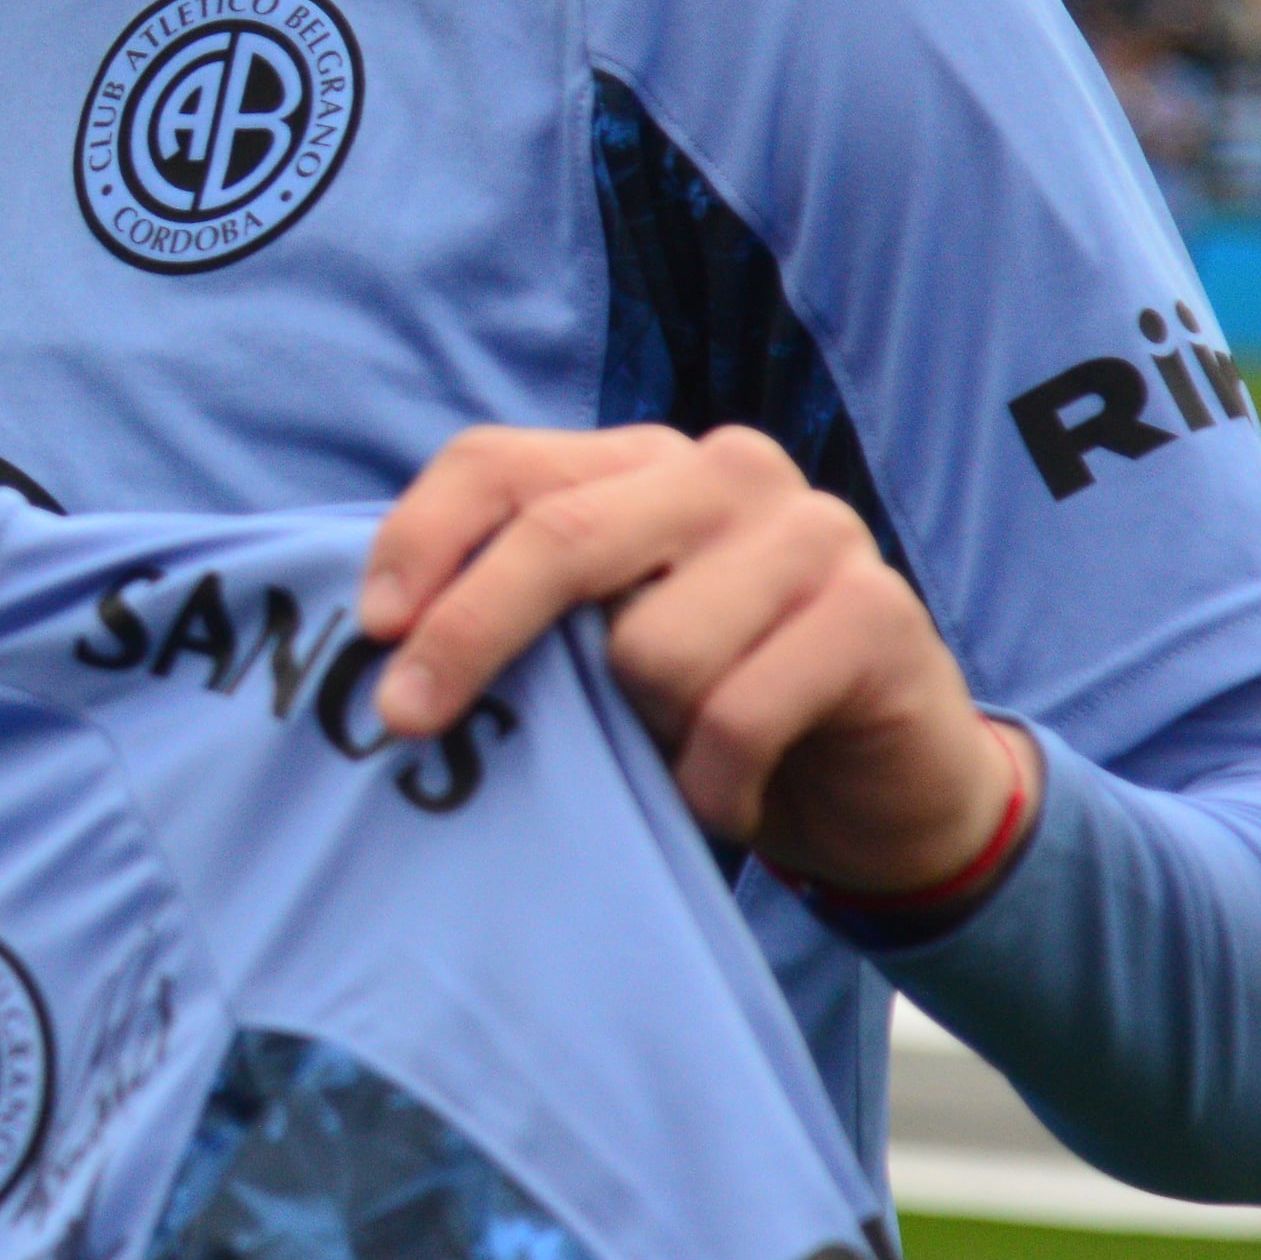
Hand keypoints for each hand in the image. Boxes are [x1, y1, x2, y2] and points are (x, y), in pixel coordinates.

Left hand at [357, 424, 1028, 900]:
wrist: (887, 788)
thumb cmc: (717, 710)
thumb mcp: (603, 652)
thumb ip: (528, 617)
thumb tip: (389, 651)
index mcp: (642, 463)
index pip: (500, 461)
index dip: (422, 537)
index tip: (372, 628)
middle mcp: (725, 473)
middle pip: (558, 534)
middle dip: (470, 634)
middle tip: (407, 721)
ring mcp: (810, 531)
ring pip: (651, 647)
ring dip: (643, 735)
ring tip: (673, 756)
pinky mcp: (875, 611)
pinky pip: (736, 715)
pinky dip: (712, 785)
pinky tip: (730, 798)